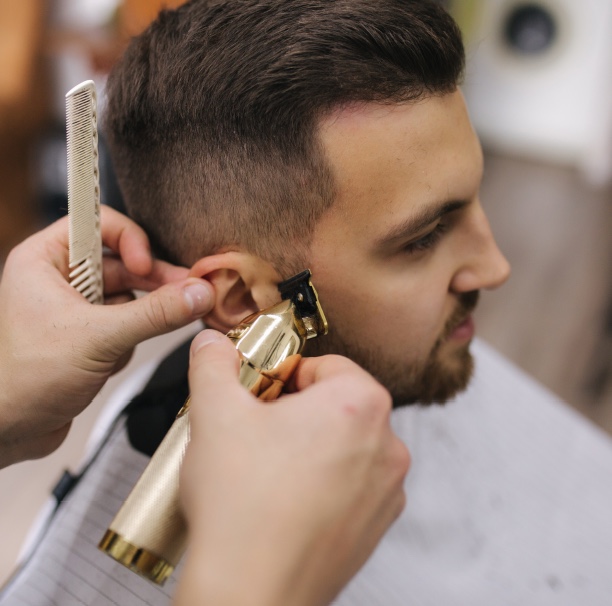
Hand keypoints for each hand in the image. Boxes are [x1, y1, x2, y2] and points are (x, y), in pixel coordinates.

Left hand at [0, 206, 213, 467]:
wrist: (8, 430)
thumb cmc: (25, 378)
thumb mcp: (99, 338)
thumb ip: (155, 313)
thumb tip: (199, 293)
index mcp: (45, 260)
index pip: (98, 223)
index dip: (130, 240)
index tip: (148, 266)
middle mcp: (59, 278)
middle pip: (122, 262)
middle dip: (153, 282)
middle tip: (190, 293)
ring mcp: (75, 308)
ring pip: (129, 295)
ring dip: (140, 317)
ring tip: (139, 337)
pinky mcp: (88, 335)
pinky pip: (126, 323)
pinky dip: (129, 340)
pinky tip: (112, 361)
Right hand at [177, 330, 409, 605]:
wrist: (251, 593)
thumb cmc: (242, 506)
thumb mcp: (215, 412)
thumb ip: (214, 363)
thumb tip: (212, 344)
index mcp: (360, 403)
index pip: (324, 364)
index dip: (284, 375)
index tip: (261, 395)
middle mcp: (386, 444)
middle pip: (337, 403)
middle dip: (296, 410)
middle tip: (257, 430)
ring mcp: (386, 489)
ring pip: (344, 444)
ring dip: (310, 446)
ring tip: (266, 469)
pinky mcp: (375, 525)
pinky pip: (350, 484)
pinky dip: (322, 483)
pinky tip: (284, 500)